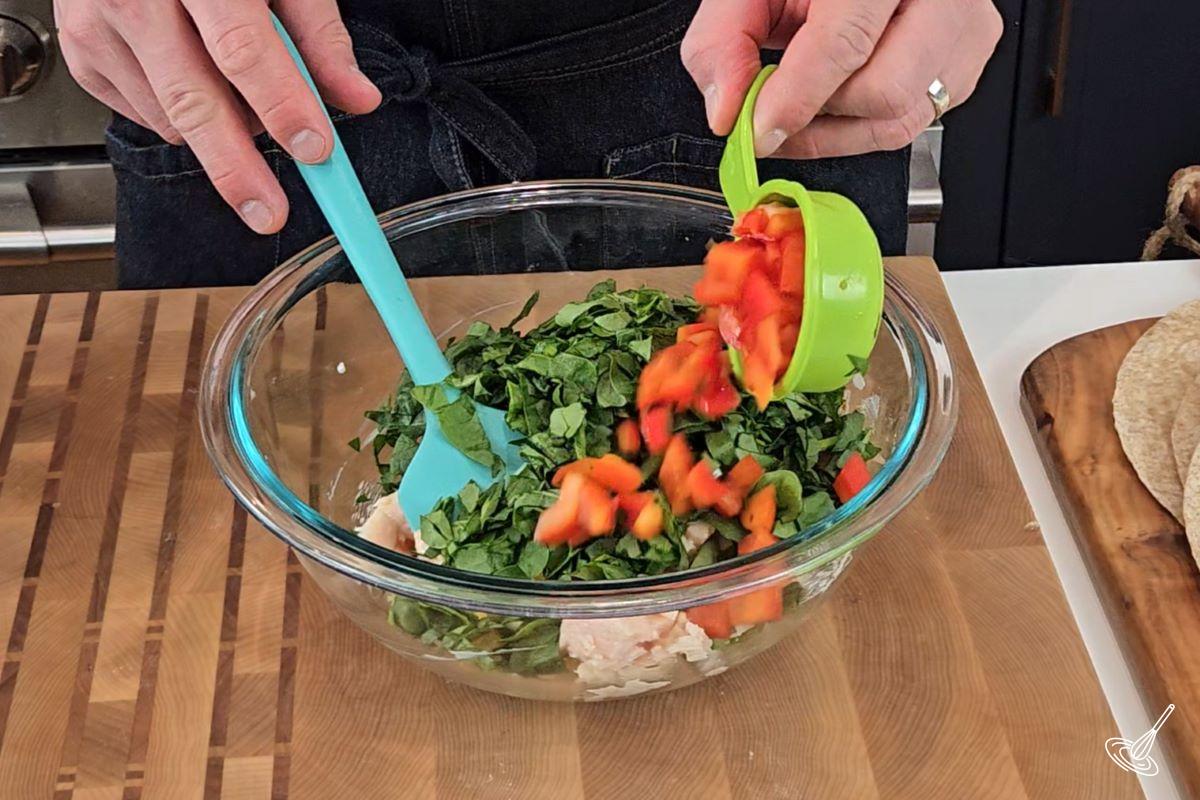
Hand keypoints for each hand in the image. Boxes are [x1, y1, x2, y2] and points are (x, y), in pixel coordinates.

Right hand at [56, 0, 382, 231]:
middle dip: (237, 169)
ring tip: (241, 96)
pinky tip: (194, 81)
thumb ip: (318, 33)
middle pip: (193, 102)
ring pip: (171, 118)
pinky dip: (180, 118)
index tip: (315, 150)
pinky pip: (144, 114)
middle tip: (269, 211)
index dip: (283, 106)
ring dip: (220, 130)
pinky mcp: (83, 52)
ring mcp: (99, 25)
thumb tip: (356, 97)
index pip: (243, 51)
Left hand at [681, 0, 1001, 157]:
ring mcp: (964, 25)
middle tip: (774, 114)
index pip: (845, 44)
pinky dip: (867, 123)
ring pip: (904, 118)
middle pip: (884, 93)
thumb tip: (727, 108)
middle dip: (818, 118)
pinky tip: (839, 96)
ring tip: (802, 107)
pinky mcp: (967, 57)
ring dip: (840, 131)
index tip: (758, 129)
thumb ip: (725, 38)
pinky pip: (917, 120)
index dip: (795, 100)